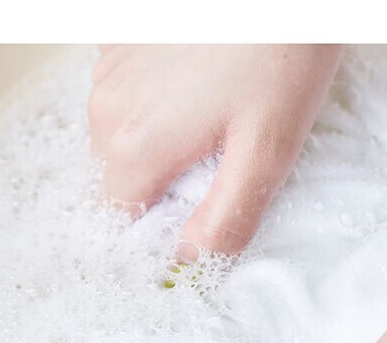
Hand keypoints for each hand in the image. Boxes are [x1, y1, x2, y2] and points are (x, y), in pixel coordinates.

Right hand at [89, 44, 341, 256]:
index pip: (122, 218)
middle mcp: (108, 107)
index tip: (200, 209)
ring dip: (164, 139)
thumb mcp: (267, 151)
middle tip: (222, 154)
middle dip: (168, 181)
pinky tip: (201, 82)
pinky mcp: (121, 42)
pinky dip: (159, 101)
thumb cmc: (279, 57)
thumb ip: (228, 217)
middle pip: (125, 176)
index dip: (160, 225)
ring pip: (126, 134)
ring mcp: (110, 69)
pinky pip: (130, 94)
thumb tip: (193, 257)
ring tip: (216, 112)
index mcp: (138, 145)